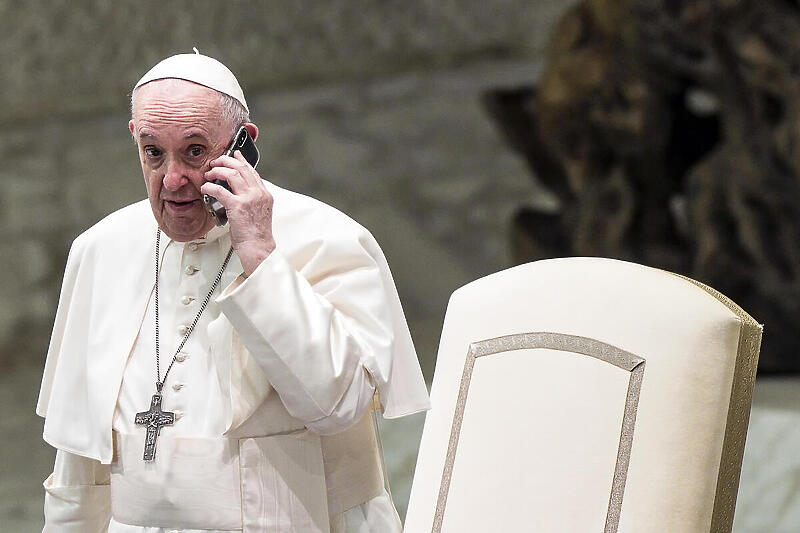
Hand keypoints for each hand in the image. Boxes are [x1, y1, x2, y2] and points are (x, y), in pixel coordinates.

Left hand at [201, 151, 275, 275]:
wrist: (258, 248)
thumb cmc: (257, 235)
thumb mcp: (259, 213)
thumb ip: (251, 200)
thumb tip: (238, 193)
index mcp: (264, 194)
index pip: (252, 171)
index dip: (241, 160)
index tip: (234, 155)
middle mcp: (258, 193)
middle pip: (242, 168)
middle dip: (226, 161)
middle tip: (216, 162)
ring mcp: (249, 199)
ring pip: (232, 174)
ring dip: (218, 171)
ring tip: (209, 174)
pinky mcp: (237, 206)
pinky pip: (220, 190)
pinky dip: (210, 187)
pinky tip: (205, 188)